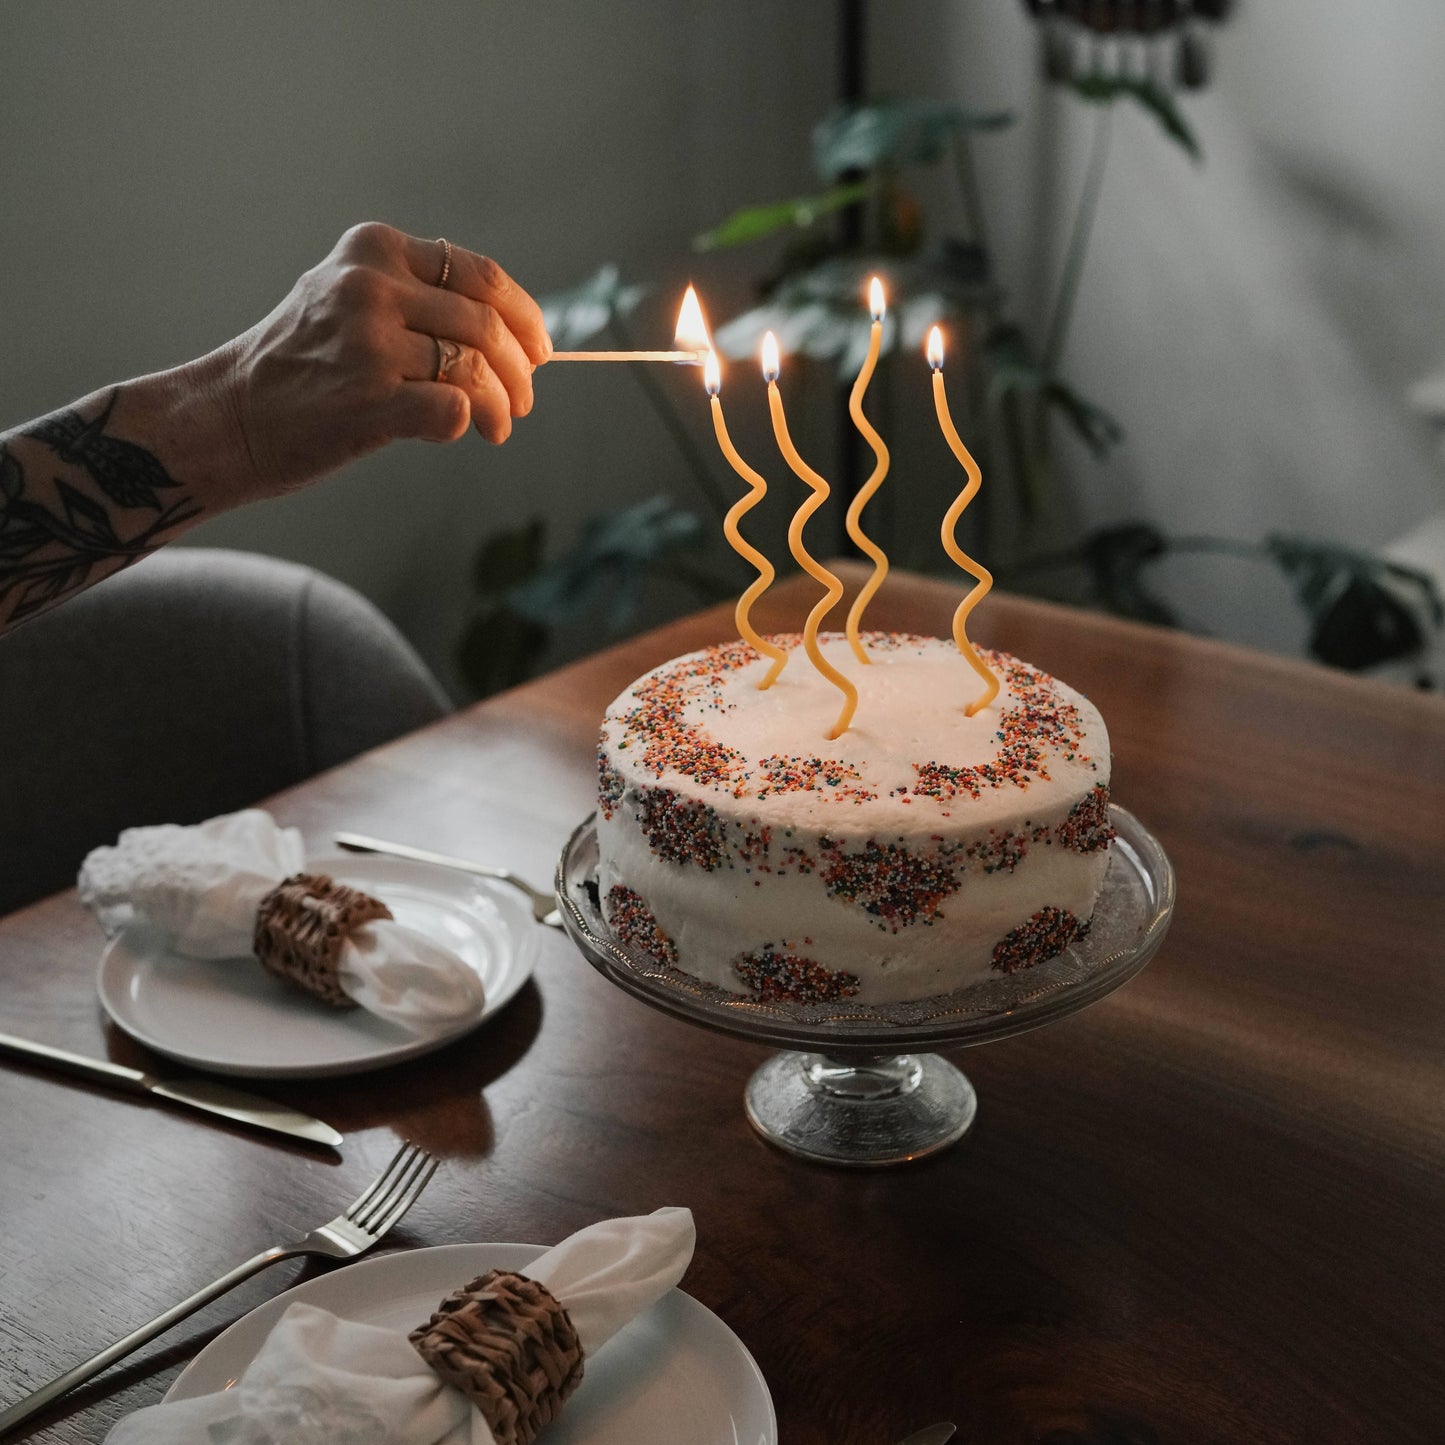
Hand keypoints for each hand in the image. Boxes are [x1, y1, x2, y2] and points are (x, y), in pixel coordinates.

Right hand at [214, 222, 550, 497]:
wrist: (230, 417)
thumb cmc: (301, 367)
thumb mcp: (348, 299)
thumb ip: (421, 301)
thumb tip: (516, 336)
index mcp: (373, 250)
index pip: (480, 276)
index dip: (524, 317)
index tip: (539, 350)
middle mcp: (370, 286)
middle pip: (486, 327)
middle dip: (520, 372)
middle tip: (524, 402)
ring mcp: (368, 342)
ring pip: (476, 371)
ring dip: (500, 406)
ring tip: (497, 427)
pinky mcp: (368, 398)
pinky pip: (454, 408)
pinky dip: (468, 423)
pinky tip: (458, 432)